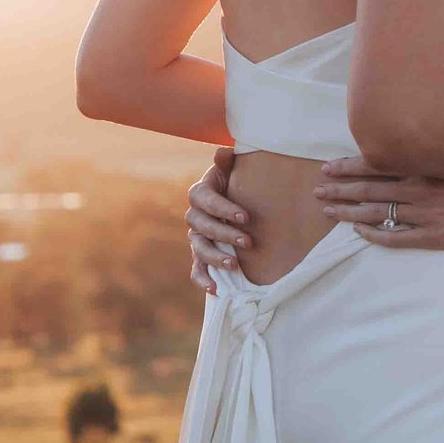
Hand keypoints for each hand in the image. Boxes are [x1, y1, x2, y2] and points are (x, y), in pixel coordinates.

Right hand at [184, 148, 251, 291]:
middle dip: (225, 235)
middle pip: (203, 227)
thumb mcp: (234, 169)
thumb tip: (221, 153)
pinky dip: (202, 279)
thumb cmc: (237, 182)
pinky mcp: (201, 254)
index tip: (245, 217)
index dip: (224, 209)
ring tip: (235, 266)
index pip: (207, 201)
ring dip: (215, 258)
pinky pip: (195, 268)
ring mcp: (196, 236)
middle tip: (248, 242)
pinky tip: (215, 289)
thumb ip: (227, 162)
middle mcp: (194, 216)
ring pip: (199, 249)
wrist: (238, 199)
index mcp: (200, 193)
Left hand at [315, 158, 443, 251]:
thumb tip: (401, 151)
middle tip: (316, 191)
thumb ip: (425, 158)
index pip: (374, 165)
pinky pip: (395, 236)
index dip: (348, 167)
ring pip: (376, 212)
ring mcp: (422, 214)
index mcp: (420, 167)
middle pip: (367, 189)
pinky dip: (374, 234)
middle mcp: (416, 189)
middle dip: (339, 190)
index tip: (326, 167)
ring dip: (349, 212)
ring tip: (328, 211)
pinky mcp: (431, 235)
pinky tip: (359, 232)